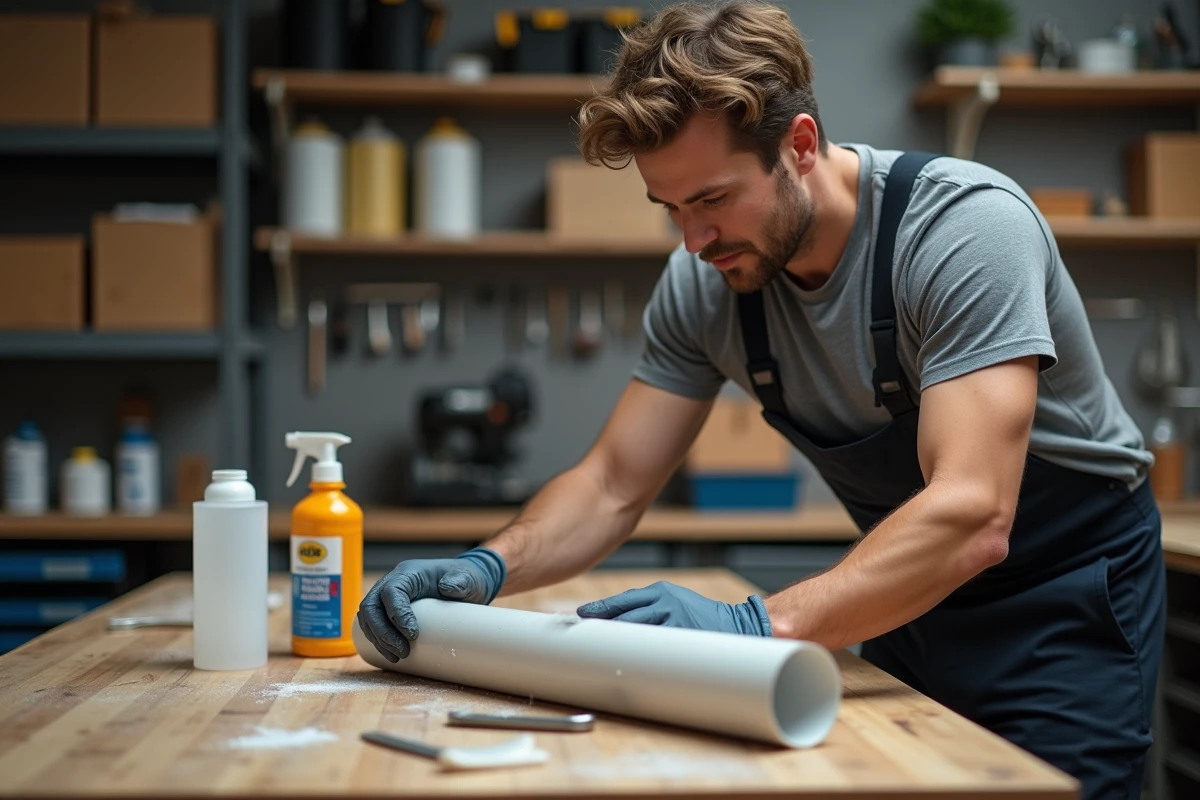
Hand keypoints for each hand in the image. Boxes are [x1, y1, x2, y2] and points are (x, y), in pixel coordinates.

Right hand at [357, 547, 505, 661]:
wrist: (465, 584)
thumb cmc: (466, 579)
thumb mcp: (469, 578)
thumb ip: (462, 582)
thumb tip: (447, 588)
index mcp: (408, 573)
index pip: (391, 592)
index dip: (397, 614)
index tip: (413, 635)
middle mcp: (393, 582)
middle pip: (371, 606)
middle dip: (383, 632)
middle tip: (402, 652)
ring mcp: (387, 597)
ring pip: (368, 618)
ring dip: (378, 639)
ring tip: (397, 657)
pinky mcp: (388, 610)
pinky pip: (372, 625)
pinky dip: (378, 641)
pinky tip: (390, 654)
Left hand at [576, 581, 771, 635]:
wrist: (736, 625)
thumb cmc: (701, 615)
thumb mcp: (674, 600)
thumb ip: (650, 607)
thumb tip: (617, 619)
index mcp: (660, 591)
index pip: (623, 599)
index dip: (601, 608)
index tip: (581, 615)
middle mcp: (664, 601)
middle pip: (624, 613)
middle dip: (602, 622)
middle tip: (580, 631)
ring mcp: (673, 619)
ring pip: (635, 629)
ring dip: (616, 637)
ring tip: (597, 646)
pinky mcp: (681, 635)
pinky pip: (653, 646)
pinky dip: (637, 652)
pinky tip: (624, 659)